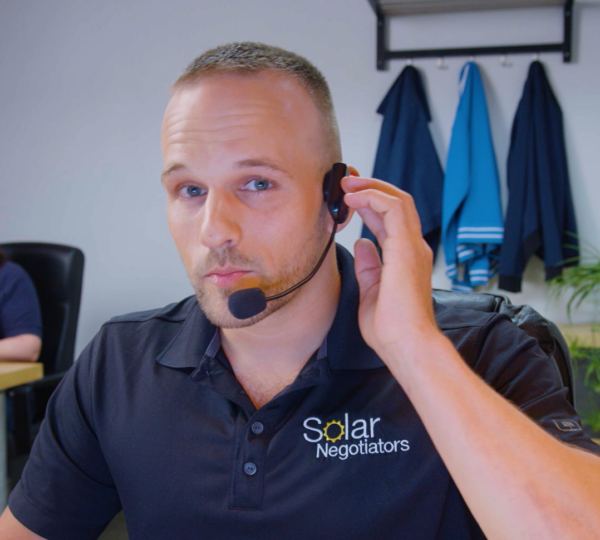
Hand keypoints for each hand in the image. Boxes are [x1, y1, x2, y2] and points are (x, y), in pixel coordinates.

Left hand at [342, 176, 439, 360]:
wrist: (406, 346)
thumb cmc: (392, 328)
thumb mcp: (372, 289)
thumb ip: (369, 265)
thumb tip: (362, 243)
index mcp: (405, 258)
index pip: (390, 220)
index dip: (370, 204)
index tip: (348, 197)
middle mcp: (413, 248)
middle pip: (397, 203)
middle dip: (370, 187)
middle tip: (345, 181)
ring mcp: (413, 247)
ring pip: (398, 200)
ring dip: (370, 187)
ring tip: (346, 184)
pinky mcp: (407, 249)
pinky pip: (393, 210)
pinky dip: (373, 198)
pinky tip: (352, 199)